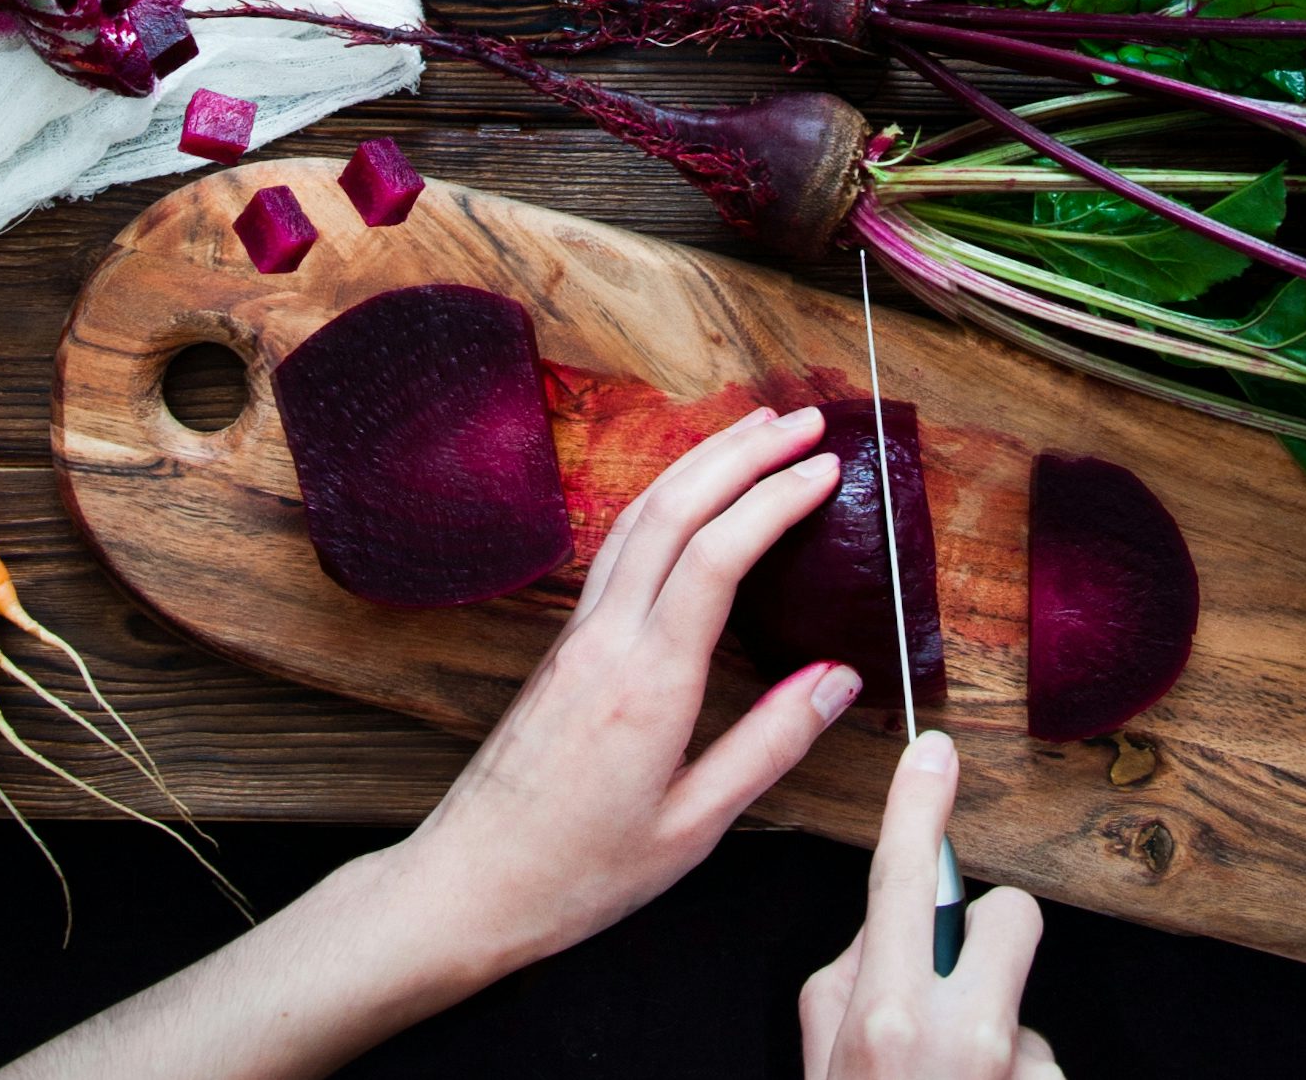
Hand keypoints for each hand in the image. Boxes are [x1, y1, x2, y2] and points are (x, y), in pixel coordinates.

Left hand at [389, 404, 860, 981]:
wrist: (467, 883)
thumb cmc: (578, 872)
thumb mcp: (692, 829)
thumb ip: (769, 746)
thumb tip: (838, 678)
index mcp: (648, 683)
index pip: (717, 556)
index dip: (774, 500)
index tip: (825, 468)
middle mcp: (608, 639)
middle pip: (675, 510)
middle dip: (743, 455)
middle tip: (803, 422)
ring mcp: (579, 633)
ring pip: (639, 516)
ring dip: (698, 463)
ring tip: (752, 432)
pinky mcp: (565, 642)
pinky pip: (617, 545)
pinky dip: (663, 499)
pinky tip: (685, 494)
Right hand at [800, 733, 1054, 1078]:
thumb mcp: (821, 1059)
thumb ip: (846, 978)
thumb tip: (880, 928)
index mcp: (890, 1018)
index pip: (904, 878)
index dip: (917, 804)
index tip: (934, 752)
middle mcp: (963, 1038)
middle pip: (1009, 914)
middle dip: (985, 934)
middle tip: (955, 987)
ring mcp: (1018, 1071)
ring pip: (1019, 999)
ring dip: (991, 1030)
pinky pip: (1038, 1060)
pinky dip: (1011, 1076)